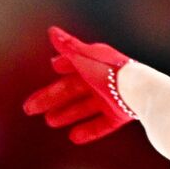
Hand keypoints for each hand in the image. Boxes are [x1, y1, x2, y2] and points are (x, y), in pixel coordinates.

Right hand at [22, 26, 137, 143]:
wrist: (139, 92)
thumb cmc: (110, 71)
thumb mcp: (84, 58)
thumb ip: (68, 46)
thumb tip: (52, 31)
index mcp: (95, 62)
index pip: (75, 63)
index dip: (63, 65)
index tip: (52, 67)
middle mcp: (102, 80)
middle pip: (72, 90)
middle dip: (51, 98)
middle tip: (31, 109)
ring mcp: (111, 98)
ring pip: (85, 107)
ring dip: (67, 113)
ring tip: (50, 122)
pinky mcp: (119, 115)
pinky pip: (101, 124)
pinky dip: (88, 130)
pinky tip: (74, 137)